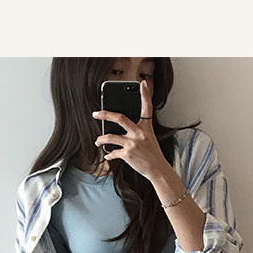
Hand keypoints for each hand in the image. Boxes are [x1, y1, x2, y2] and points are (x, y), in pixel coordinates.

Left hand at [97, 85, 171, 214]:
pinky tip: (108, 155)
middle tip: (95, 113)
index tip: (143, 83)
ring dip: (101, 139)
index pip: (147, 107)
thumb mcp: (149, 137)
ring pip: (110, 137)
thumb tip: (120, 125)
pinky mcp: (127, 154)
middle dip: (105, 114)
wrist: (157, 169)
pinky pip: (113, 153)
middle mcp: (139, 133)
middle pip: (120, 118)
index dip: (145, 94)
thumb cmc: (152, 153)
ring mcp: (132, 143)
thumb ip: (137, 130)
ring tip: (97, 141)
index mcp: (146, 127)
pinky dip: (109, 155)